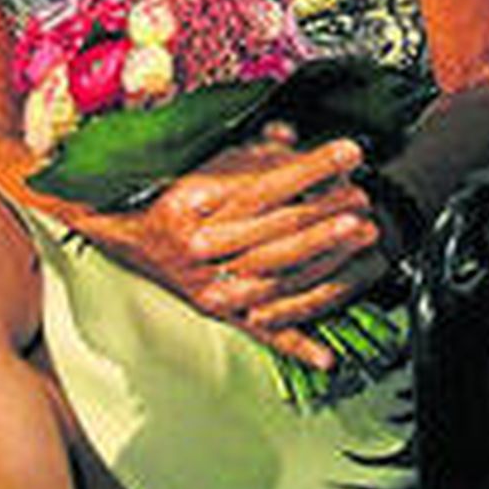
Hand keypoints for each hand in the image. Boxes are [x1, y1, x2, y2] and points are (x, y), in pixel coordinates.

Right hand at [142, 132, 384, 367]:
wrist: (126, 236)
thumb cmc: (172, 194)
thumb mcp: (204, 162)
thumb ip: (250, 150)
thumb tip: (290, 134)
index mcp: (194, 202)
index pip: (263, 184)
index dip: (311, 168)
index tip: (348, 153)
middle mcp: (200, 246)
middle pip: (272, 228)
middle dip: (324, 212)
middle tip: (362, 198)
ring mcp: (209, 286)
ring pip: (275, 275)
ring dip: (323, 256)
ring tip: (361, 234)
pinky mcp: (219, 314)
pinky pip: (262, 333)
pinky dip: (296, 345)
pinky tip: (327, 355)